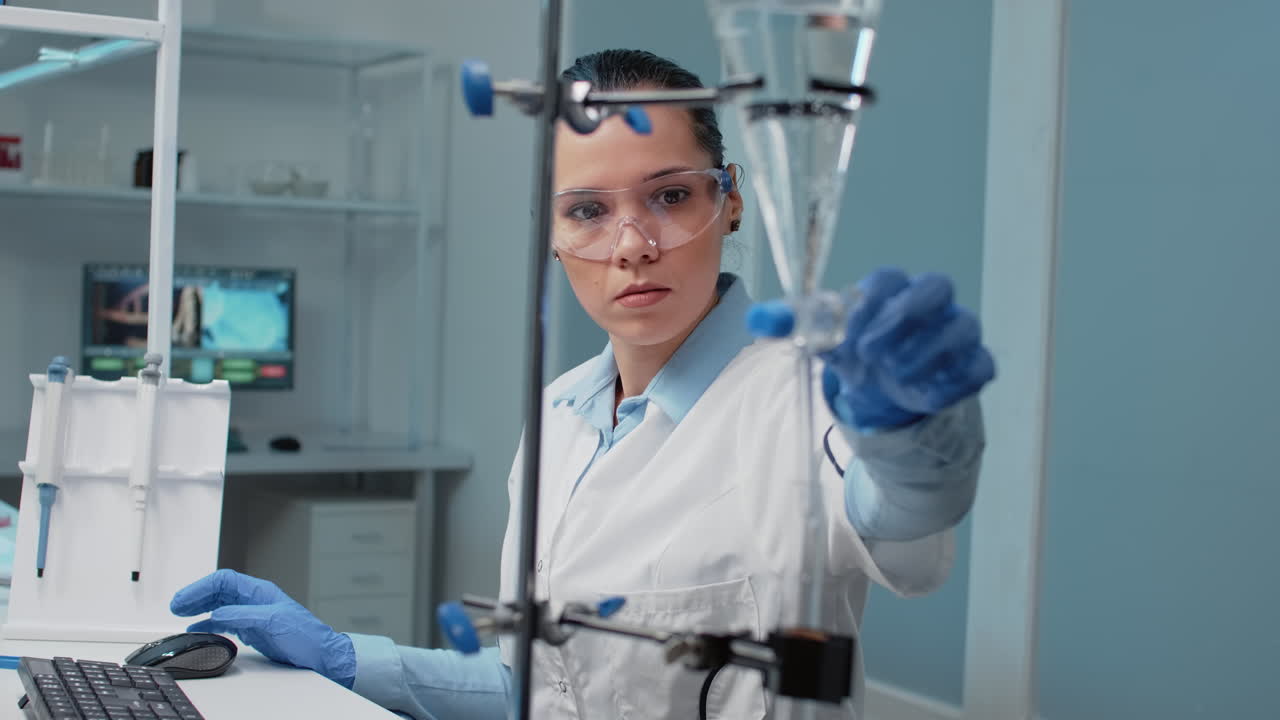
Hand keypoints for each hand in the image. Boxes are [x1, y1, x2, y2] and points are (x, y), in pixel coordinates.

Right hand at [170, 569, 356, 686]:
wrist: (321, 654)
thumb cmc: (306, 635)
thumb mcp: (273, 622)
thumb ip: (244, 616)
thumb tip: (217, 614)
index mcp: (260, 592)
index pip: (224, 581)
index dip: (202, 587)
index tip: (184, 599)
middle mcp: (255, 600)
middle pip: (219, 590)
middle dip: (196, 595)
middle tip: (176, 605)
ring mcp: (253, 614)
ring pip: (220, 604)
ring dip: (200, 607)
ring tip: (182, 614)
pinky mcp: (253, 629)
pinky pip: (225, 621)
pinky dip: (208, 622)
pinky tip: (197, 628)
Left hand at [748, 268, 994, 430]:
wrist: (889, 389)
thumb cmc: (860, 351)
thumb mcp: (825, 340)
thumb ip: (792, 325)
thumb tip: (757, 319)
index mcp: (893, 289)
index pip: (890, 278)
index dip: (872, 299)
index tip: (849, 330)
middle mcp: (931, 304)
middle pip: (936, 286)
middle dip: (904, 316)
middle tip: (872, 350)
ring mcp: (957, 332)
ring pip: (962, 326)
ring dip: (927, 351)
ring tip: (895, 375)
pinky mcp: (973, 366)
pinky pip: (979, 367)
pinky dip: (956, 382)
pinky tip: (925, 397)